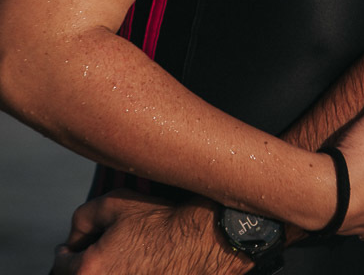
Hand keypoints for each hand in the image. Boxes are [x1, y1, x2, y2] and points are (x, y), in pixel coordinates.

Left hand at [52, 191, 251, 274]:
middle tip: (97, 251)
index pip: (59, 266)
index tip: (71, 248)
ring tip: (120, 257)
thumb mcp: (114, 203)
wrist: (196, 242)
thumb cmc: (157, 221)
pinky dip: (124, 273)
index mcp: (88, 270)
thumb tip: (74, 237)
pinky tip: (135, 265)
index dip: (66, 252)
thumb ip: (82, 218)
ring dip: (102, 270)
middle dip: (82, 265)